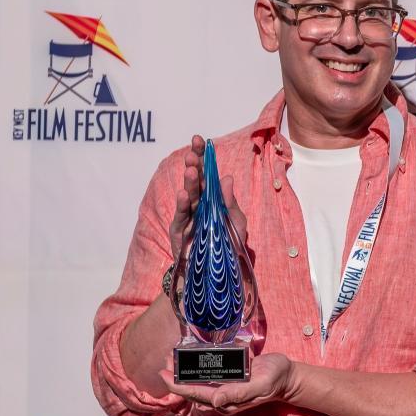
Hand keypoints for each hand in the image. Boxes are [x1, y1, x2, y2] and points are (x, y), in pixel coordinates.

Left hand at [159, 353, 293, 414]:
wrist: (287, 376)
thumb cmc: (275, 380)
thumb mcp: (260, 385)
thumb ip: (239, 393)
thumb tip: (215, 401)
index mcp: (227, 401)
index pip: (196, 394)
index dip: (178, 385)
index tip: (163, 374)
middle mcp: (222, 395)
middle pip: (194, 387)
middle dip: (177, 376)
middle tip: (165, 359)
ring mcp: (226, 386)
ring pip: (199, 379)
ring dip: (185, 369)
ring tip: (172, 355)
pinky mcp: (230, 377)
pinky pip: (210, 372)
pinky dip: (198, 363)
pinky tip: (191, 353)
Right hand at [169, 135, 247, 261]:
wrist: (216, 274)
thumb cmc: (226, 247)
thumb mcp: (236, 224)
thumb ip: (230, 203)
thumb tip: (226, 178)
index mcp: (211, 199)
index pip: (207, 175)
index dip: (203, 158)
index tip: (200, 140)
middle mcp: (198, 205)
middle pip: (195, 181)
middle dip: (194, 165)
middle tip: (193, 151)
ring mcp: (188, 217)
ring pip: (188, 196)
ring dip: (189, 183)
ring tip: (191, 169)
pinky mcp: (180, 232)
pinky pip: (181, 217)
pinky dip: (182, 205)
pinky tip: (184, 194)